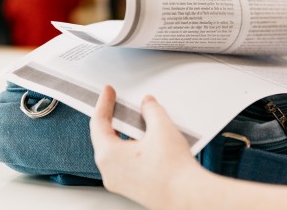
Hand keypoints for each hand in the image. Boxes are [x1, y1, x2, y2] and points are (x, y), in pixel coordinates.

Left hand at [90, 85, 204, 208]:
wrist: (187, 195)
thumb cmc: (173, 171)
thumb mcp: (161, 128)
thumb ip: (151, 111)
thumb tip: (147, 104)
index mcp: (108, 156)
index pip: (99, 123)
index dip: (104, 103)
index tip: (108, 92)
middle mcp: (110, 172)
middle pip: (105, 138)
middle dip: (114, 119)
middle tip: (119, 105)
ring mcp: (120, 183)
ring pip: (117, 152)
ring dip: (126, 136)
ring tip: (139, 123)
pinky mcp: (133, 189)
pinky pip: (127, 164)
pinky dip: (133, 150)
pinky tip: (148, 143)